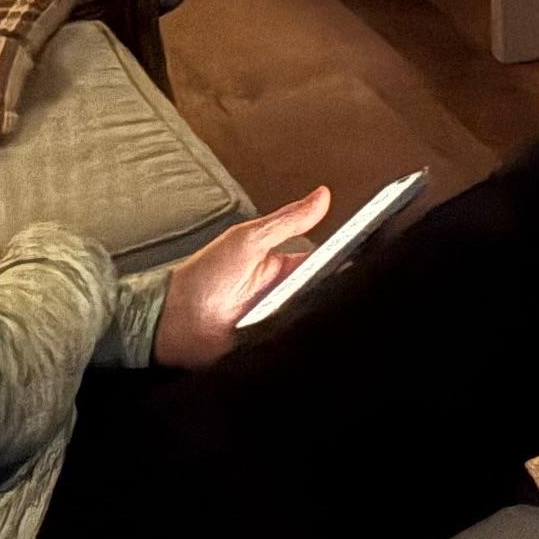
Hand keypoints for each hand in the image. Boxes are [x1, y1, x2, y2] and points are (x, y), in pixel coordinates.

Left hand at [154, 186, 331, 367]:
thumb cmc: (203, 276)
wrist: (172, 322)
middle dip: (336, 289)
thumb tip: (322, 196)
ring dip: (320, 313)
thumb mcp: (248, 240)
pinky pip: (297, 340)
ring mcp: (280, 320)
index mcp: (284, 267)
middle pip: (325, 291)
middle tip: (344, 285)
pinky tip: (309, 330)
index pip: (326, 261)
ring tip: (326, 307)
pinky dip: (304, 336)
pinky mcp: (271, 343)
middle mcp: (286, 294)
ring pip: (314, 316)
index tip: (365, 251)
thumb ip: (287, 221)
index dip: (346, 257)